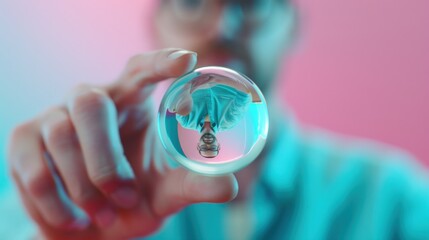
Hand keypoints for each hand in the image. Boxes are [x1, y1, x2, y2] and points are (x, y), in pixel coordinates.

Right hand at [7, 49, 237, 239]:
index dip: (160, 61)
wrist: (87, 228)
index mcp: (131, 102)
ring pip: (60, 136)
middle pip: (90, 103)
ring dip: (84, 187)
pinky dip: (55, 205)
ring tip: (102, 216)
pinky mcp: (24, 141)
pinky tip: (74, 220)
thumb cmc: (133, 199)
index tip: (187, 60)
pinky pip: (33, 170)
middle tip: (124, 197)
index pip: (141, 69)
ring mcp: (53, 117)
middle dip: (106, 159)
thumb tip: (230, 185)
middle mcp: (91, 101)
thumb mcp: (167, 192)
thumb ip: (195, 185)